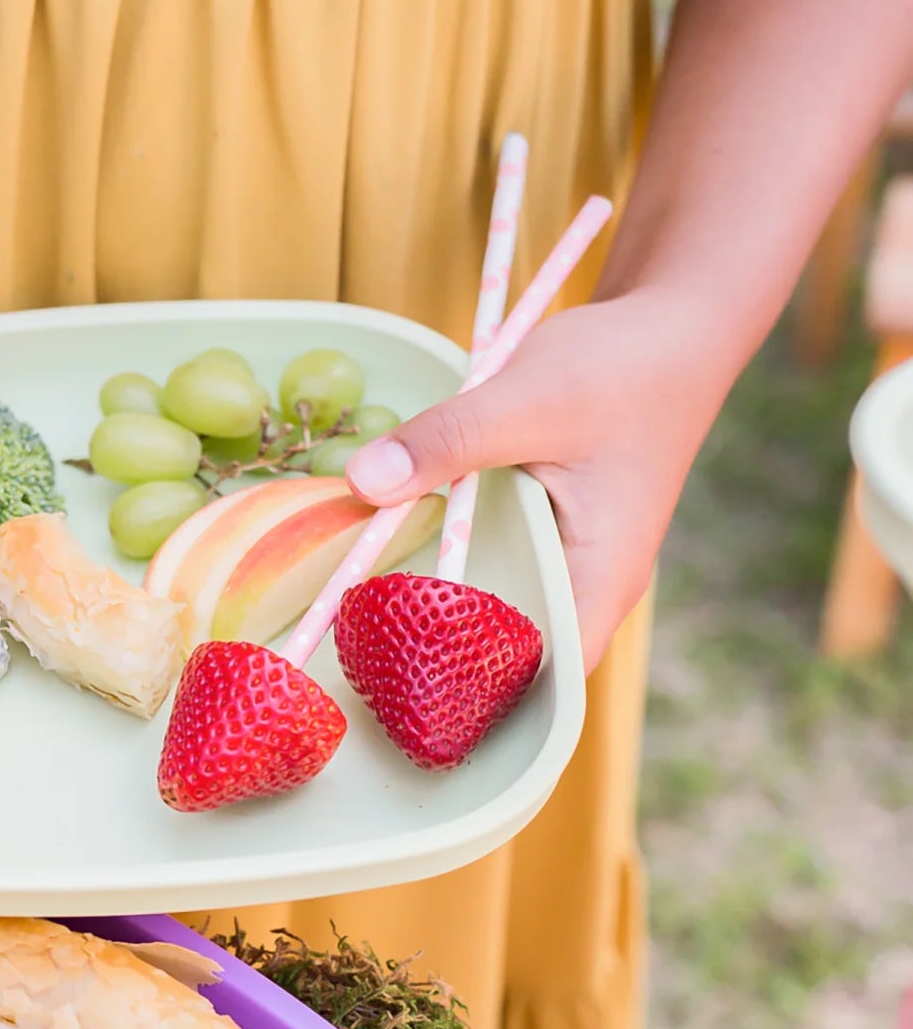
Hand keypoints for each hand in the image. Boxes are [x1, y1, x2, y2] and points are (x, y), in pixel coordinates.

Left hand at [345, 291, 726, 673]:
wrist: (671, 324)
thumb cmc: (621, 368)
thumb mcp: (526, 399)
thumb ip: (446, 441)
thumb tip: (362, 482)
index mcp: (600, 581)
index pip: (543, 680)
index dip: (477, 703)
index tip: (400, 703)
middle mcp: (587, 587)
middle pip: (512, 661)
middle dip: (441, 670)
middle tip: (357, 673)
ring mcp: (568, 562)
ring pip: (499, 616)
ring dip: (439, 620)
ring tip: (360, 637)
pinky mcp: (547, 531)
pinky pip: (495, 571)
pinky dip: (449, 572)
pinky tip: (390, 567)